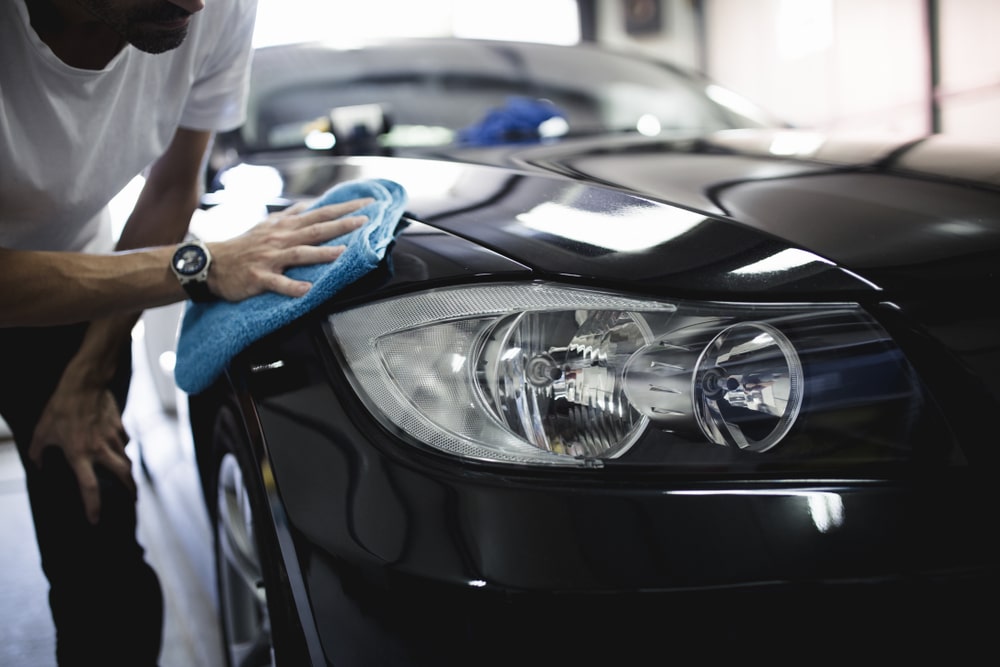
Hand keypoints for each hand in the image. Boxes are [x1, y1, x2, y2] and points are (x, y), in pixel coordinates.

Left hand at [28, 372, 133, 524]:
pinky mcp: (120, 426)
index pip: (89, 487)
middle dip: (130, 490)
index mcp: (79, 455)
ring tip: (127, 478)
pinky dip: (122, 447)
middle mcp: (100, 450)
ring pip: (126, 459)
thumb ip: (38, 451)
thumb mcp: (42, 431)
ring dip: (127, 471)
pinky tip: (117, 447)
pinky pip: (123, 441)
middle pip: (123, 476)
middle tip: (132, 500)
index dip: (93, 506)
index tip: (95, 520)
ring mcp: (113, 438)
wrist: (84, 383)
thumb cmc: (60, 408)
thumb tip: (36, 464)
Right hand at [208, 197, 372, 301]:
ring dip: (321, 253)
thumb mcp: (267, 225)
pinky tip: (307, 289)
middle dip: (341, 225)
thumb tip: (308, 205)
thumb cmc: (242, 245)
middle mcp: (280, 238)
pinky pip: (277, 282)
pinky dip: (292, 286)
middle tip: (365, 220)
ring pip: (299, 253)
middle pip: (315, 229)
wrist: (211, 263)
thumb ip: (289, 215)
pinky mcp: (259, 277)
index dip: (344, 208)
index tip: (367, 203)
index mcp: (285, 227)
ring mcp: (269, 257)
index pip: (320, 213)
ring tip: (342, 253)